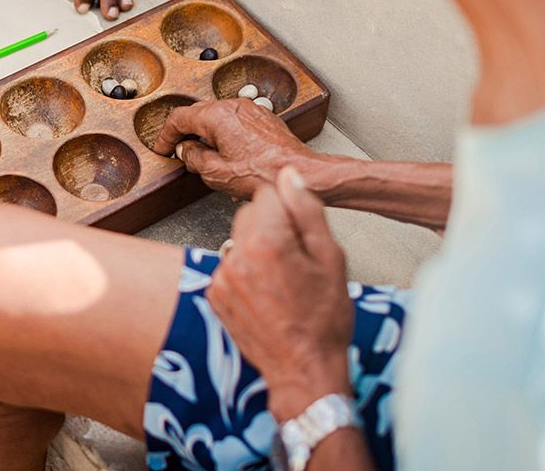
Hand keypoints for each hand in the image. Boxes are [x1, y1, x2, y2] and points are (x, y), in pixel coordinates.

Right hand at [153, 99, 323, 199]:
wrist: (298, 172)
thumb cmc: (263, 173)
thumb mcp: (215, 173)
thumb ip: (192, 158)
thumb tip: (184, 150)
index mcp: (217, 116)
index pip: (179, 118)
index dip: (165, 135)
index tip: (162, 147)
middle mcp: (233, 106)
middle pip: (197, 114)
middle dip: (185, 133)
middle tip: (178, 151)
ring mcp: (250, 109)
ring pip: (217, 117)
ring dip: (205, 133)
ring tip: (203, 155)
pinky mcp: (262, 117)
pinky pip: (234, 121)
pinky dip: (224, 133)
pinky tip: (226, 153)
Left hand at [207, 167, 352, 421]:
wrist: (302, 368)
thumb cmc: (324, 316)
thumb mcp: (330, 257)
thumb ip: (306, 210)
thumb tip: (288, 175)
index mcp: (266, 240)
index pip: (268, 193)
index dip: (290, 209)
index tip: (302, 235)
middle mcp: (236, 254)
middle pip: (249, 214)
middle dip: (271, 226)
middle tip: (296, 259)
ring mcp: (221, 276)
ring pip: (239, 240)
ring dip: (257, 249)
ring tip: (282, 281)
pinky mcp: (214, 294)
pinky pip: (230, 265)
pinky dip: (245, 272)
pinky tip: (267, 294)